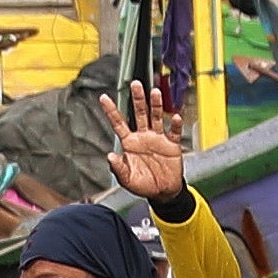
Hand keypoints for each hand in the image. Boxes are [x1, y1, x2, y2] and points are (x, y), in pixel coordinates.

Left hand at [110, 83, 186, 200]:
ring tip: (155, 92)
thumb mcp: (127, 179)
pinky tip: (175, 117)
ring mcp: (158, 138)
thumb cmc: (143, 184)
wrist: (162, 192)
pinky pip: (173, 132)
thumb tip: (110, 156)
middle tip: (135, 84)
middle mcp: (143, 136)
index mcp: (129, 142)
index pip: (118, 123)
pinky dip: (175, 124)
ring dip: (156, 105)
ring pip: (156, 117)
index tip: (103, 97)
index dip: (111, 110)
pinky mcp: (171, 145)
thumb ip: (118, 168)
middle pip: (140, 113)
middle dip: (138, 99)